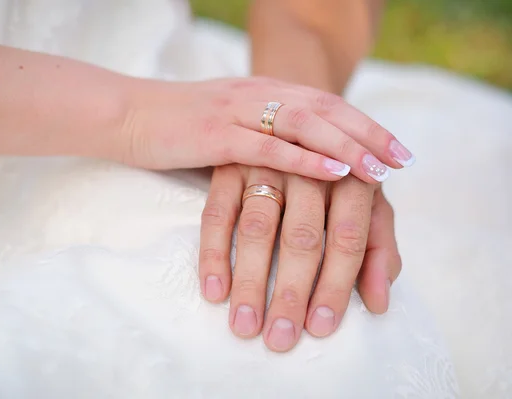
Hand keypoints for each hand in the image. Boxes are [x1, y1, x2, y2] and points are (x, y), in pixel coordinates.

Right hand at [121, 77, 413, 181]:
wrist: (127, 115)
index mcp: (263, 92)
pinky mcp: (216, 135)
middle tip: (403, 159)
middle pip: (327, 110)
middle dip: (369, 134)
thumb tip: (296, 159)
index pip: (326, 104)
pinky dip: (306, 160)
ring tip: (381, 170)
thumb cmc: (178, 127)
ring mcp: (238, 112)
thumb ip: (262, 133)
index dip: (365, 124)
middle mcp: (258, 95)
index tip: (396, 148)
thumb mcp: (228, 122)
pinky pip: (269, 147)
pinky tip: (334, 172)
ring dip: (348, 146)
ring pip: (306, 124)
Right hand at [198, 166, 401, 351]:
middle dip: (291, 291)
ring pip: (257, 227)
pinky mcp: (228, 166)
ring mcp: (264, 163)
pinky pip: (217, 213)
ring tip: (245, 324)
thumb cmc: (334, 177)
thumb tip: (378, 303)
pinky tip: (214, 291)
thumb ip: (378, 249)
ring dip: (250, 280)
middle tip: (280, 338)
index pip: (347, 237)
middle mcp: (309, 165)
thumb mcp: (365, 203)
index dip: (335, 285)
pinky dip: (214, 253)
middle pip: (301, 236)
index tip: (320, 326)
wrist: (292, 119)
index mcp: (351, 176)